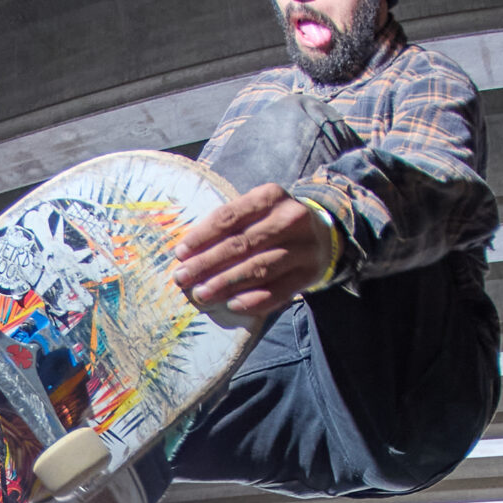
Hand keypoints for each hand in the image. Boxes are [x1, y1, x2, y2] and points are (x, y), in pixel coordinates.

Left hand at [172, 182, 335, 321]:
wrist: (322, 236)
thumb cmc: (272, 224)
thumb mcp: (254, 211)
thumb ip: (226, 225)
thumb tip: (186, 253)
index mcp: (270, 197)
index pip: (229, 216)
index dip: (202, 236)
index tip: (180, 253)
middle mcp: (290, 219)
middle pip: (241, 244)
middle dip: (207, 264)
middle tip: (182, 278)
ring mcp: (303, 248)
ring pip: (258, 268)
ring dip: (226, 284)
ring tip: (201, 294)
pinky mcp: (309, 274)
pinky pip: (278, 291)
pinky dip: (254, 300)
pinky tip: (233, 305)